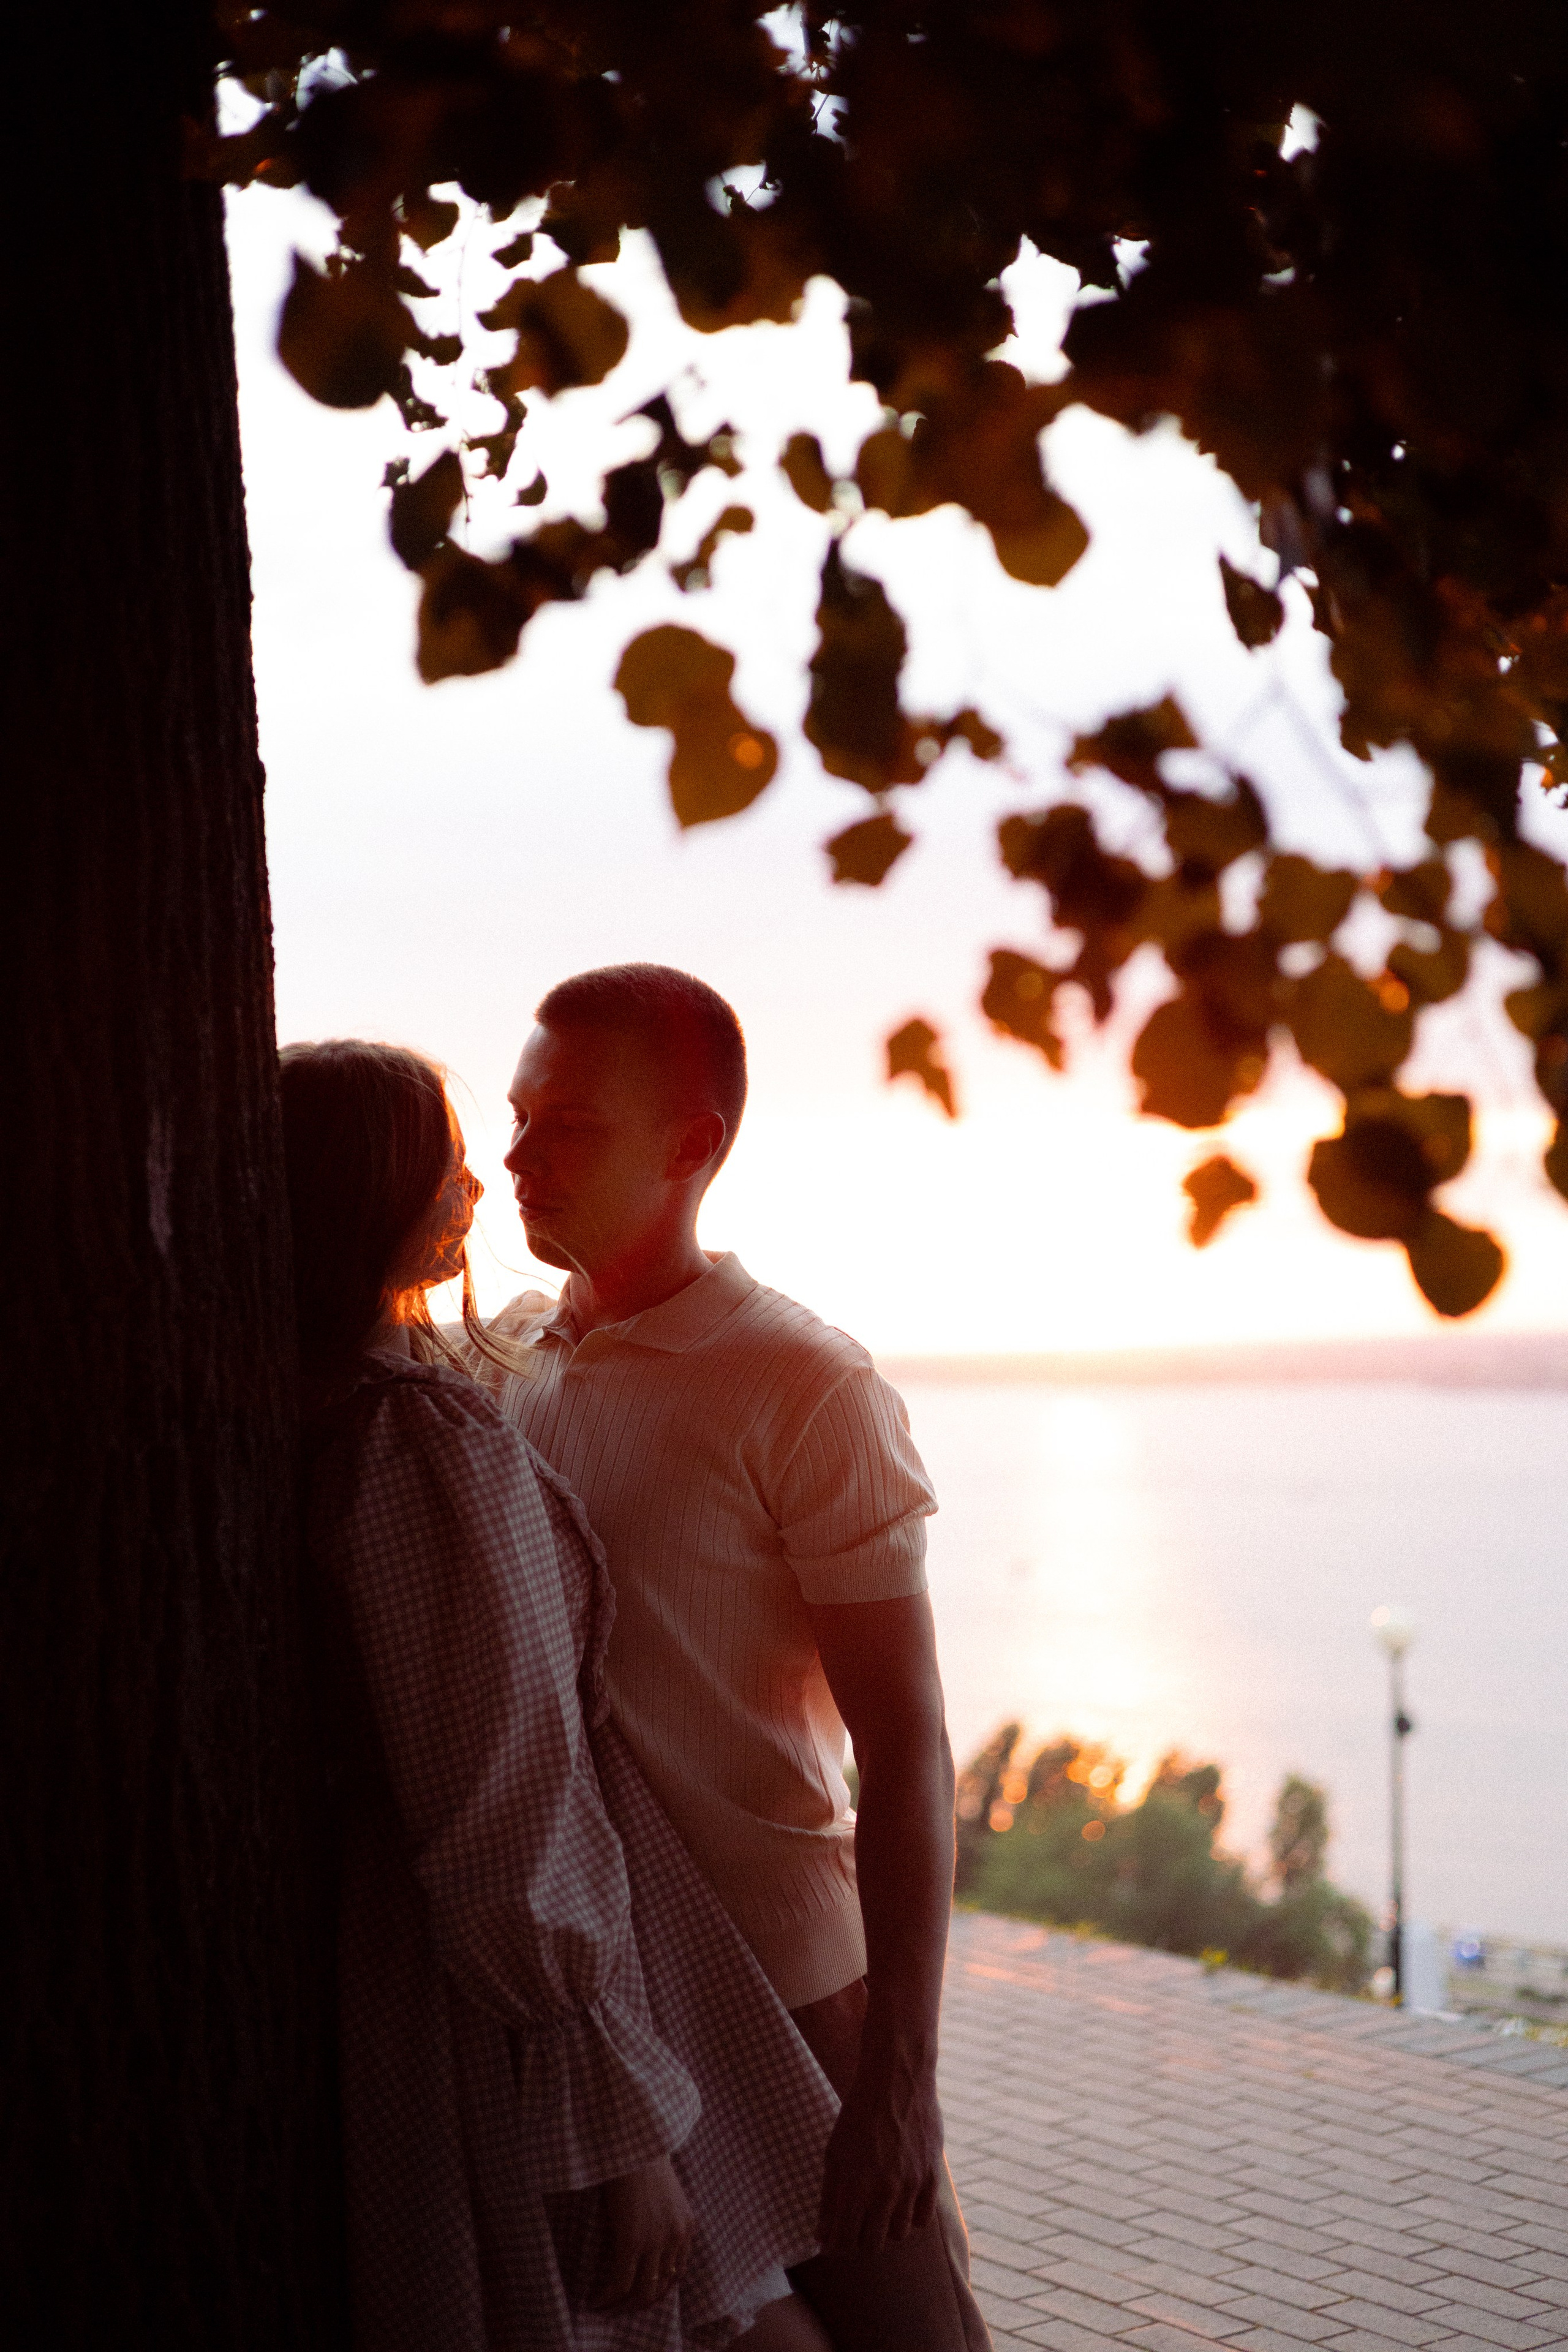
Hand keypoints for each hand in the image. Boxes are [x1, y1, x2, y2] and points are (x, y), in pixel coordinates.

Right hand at [589, 2155, 694, 2309]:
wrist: (632, 2143)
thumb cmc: (643, 2162)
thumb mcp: (665, 2194)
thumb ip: (664, 2220)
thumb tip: (646, 2245)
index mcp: (687, 2226)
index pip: (678, 2273)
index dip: (659, 2290)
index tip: (640, 2295)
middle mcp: (676, 2237)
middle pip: (661, 2288)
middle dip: (639, 2304)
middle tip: (619, 2308)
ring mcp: (655, 2241)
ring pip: (642, 2292)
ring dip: (622, 2306)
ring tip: (604, 2308)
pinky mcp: (632, 2240)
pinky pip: (620, 2283)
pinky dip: (606, 2297)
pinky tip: (594, 2300)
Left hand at [817, 2050, 942, 2255]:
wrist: (897, 2079)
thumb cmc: (858, 2114)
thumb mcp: (834, 2152)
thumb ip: (829, 2197)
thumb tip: (822, 2236)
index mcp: (854, 2184)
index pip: (843, 2240)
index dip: (835, 2245)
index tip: (833, 2239)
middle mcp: (884, 2190)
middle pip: (872, 2244)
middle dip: (858, 2240)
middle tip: (854, 2225)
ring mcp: (911, 2185)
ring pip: (898, 2235)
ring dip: (885, 2229)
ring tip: (877, 2211)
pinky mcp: (931, 2177)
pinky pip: (922, 2220)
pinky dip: (910, 2218)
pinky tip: (899, 2203)